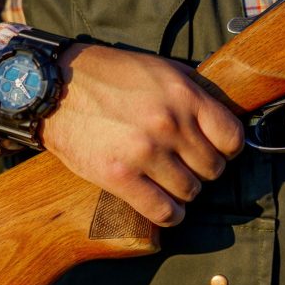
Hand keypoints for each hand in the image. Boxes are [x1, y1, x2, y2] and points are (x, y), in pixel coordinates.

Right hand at [38, 44, 244, 226]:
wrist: (53, 89)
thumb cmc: (107, 76)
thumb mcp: (158, 69)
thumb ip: (191, 91)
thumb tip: (221, 111)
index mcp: (183, 96)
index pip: (232, 138)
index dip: (228, 149)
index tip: (216, 150)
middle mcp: (169, 124)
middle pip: (213, 169)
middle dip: (203, 171)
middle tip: (186, 166)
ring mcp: (145, 152)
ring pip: (190, 191)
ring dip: (184, 193)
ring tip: (170, 184)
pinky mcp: (119, 177)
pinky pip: (163, 211)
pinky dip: (169, 215)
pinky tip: (163, 208)